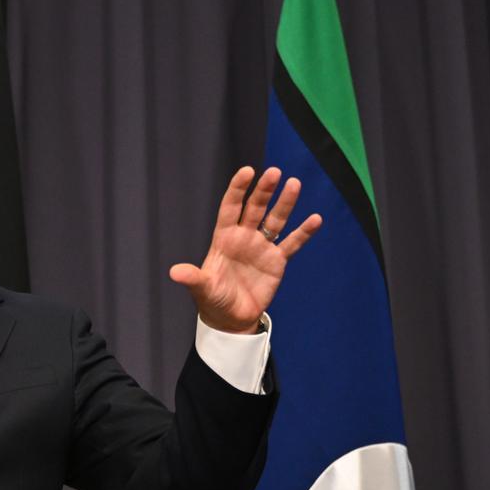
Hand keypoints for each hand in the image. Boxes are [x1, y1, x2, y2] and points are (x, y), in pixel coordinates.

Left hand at [170, 166, 321, 333]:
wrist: (232, 319)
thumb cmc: (213, 300)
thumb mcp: (202, 288)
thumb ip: (193, 278)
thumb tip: (174, 273)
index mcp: (224, 238)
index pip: (230, 207)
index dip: (238, 189)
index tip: (247, 171)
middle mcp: (244, 237)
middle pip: (255, 208)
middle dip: (264, 191)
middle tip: (274, 172)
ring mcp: (261, 247)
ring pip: (275, 220)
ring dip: (285, 203)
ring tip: (294, 184)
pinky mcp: (277, 261)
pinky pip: (291, 243)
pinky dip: (303, 232)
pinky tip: (315, 219)